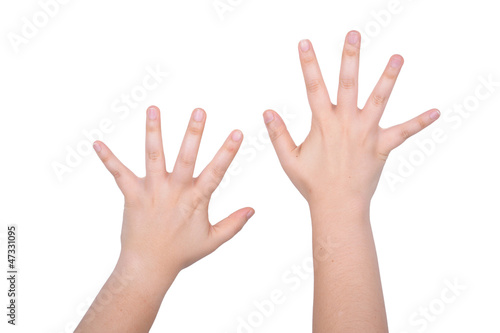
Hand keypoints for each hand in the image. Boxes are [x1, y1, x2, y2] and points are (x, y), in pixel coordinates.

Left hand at [93, 106, 253, 283]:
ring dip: (153, 131)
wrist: (148, 266)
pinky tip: (96, 143)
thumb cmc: (181, 253)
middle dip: (193, 133)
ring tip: (153, 108)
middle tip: (199, 110)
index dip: (228, 152)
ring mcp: (153, 191)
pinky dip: (108, 159)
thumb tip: (253, 210)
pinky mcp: (133, 195)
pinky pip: (119, 173)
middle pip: (186, 157)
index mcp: (196, 200)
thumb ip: (234, 224)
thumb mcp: (212, 241)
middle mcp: (175, 191)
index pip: (216, 171)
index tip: (238, 132)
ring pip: (154, 156)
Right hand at [263, 31, 439, 205]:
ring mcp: (365, 133)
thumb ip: (277, 134)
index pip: (313, 87)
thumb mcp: (289, 159)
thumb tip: (267, 111)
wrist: (338, 206)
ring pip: (378, 100)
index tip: (306, 43)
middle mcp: (345, 123)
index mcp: (323, 124)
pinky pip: (403, 132)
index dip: (309, 64)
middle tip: (354, 34)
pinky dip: (419, 123)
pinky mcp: (382, 147)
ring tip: (398, 57)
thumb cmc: (312, 184)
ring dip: (388, 78)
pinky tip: (436, 112)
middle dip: (350, 57)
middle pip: (348, 83)